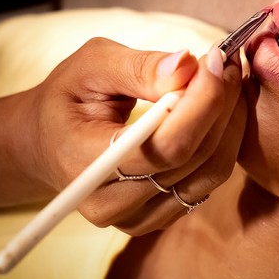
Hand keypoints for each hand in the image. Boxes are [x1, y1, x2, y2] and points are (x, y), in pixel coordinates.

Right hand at [17, 37, 246, 234]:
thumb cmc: (69, 97)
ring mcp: (138, 217)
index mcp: (86, 165)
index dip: (201, 102)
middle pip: (194, 158)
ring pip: (211, 171)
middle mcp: (112, 203)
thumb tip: (187, 66)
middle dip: (220, 104)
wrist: (48, 142)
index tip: (216, 61)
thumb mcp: (90, 66)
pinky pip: (210, 180)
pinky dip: (225, 140)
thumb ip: (138, 66)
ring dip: (230, 121)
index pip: (165, 146)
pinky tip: (220, 108)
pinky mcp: (161, 216)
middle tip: (227, 63)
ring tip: (226, 80)